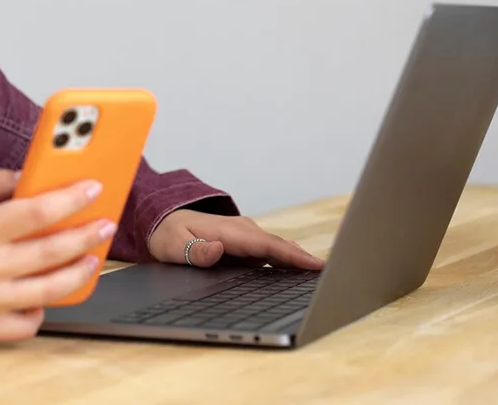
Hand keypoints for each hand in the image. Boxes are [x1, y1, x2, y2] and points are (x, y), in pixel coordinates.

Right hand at [0, 169, 112, 340]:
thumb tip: (31, 179)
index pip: (35, 213)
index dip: (69, 199)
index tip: (92, 188)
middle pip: (50, 253)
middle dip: (85, 235)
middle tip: (105, 224)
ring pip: (47, 291)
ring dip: (78, 273)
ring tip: (91, 257)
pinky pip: (25, 325)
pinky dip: (41, 309)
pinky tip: (48, 292)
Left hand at [148, 209, 323, 269]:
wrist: (163, 221)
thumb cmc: (167, 235)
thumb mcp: (171, 246)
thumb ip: (192, 251)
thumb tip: (215, 250)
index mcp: (227, 231)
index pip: (265, 245)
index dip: (291, 256)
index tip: (315, 265)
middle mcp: (242, 231)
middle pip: (278, 246)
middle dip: (304, 259)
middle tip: (334, 275)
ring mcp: (246, 236)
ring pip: (277, 248)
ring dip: (299, 260)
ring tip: (326, 276)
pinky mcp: (246, 244)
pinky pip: (271, 252)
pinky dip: (289, 260)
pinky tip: (302, 272)